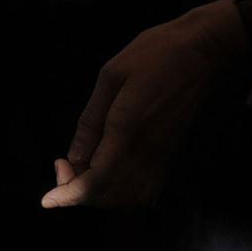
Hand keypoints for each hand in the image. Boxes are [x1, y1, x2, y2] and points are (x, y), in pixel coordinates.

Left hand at [42, 2, 243, 207]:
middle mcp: (147, 152)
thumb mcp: (111, 76)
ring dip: (100, 195)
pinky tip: (108, 172)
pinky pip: (146, 191)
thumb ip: (91, 121)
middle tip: (64, 164)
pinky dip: (121, 193)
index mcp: (127, 131)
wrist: (202, 51)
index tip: (48, 199)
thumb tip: (73, 158)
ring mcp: (163, 157)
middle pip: (109, 197)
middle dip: (79, 193)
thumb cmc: (153, 53)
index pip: (95, 183)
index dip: (69, 197)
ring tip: (83, 167)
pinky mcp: (171, 155)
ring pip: (128, 199)